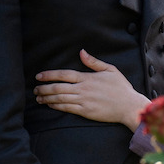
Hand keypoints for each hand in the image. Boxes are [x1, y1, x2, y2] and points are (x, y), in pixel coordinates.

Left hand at [35, 50, 149, 126]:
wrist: (128, 106)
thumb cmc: (121, 88)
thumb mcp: (110, 70)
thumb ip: (94, 62)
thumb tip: (81, 52)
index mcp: (88, 78)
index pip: (64, 74)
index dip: (49, 75)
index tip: (38, 76)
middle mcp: (83, 89)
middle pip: (58, 87)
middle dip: (44, 88)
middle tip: (35, 89)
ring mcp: (83, 101)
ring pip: (60, 98)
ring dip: (47, 97)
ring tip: (38, 97)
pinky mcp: (85, 111)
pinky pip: (67, 108)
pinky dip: (56, 106)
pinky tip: (50, 104)